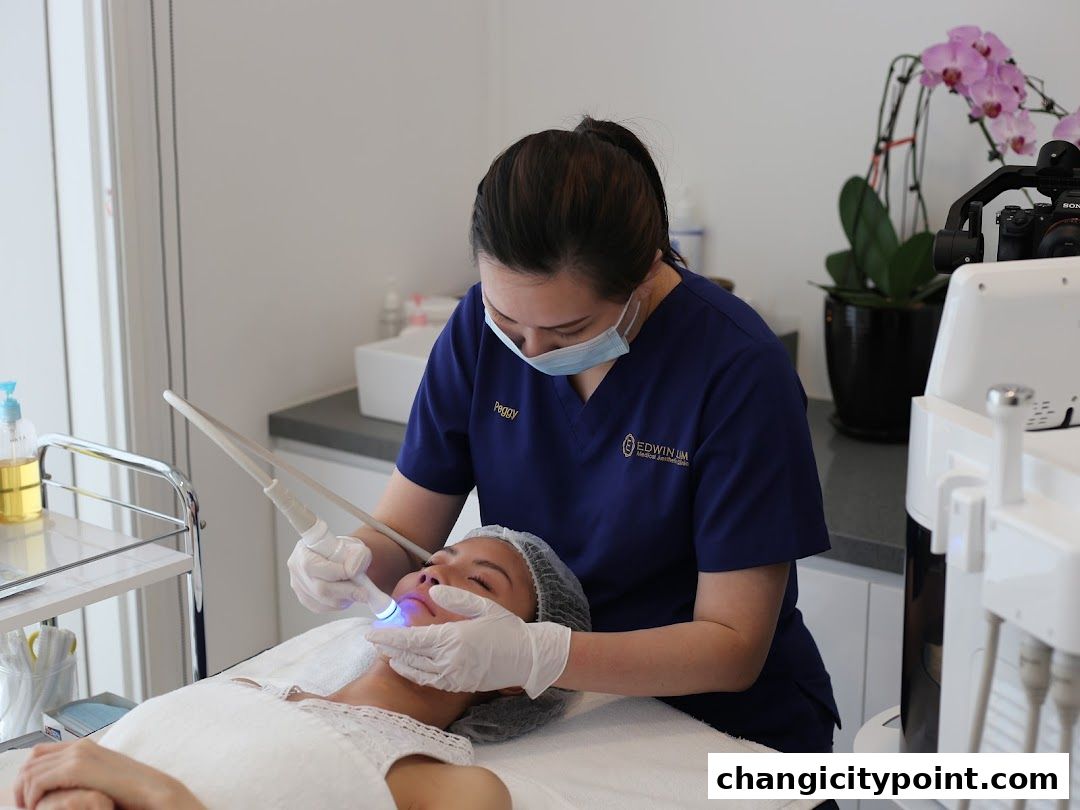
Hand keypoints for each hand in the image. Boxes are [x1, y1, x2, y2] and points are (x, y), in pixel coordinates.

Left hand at [14, 739, 201, 809]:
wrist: (152, 791)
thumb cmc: (130, 791)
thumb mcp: (99, 780)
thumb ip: (81, 776)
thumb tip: (57, 788)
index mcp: (84, 746)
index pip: (39, 753)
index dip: (28, 775)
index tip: (29, 798)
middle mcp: (79, 745)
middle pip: (31, 760)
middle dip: (21, 785)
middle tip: (26, 807)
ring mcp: (79, 754)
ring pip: (30, 771)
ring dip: (24, 793)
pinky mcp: (78, 767)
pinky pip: (39, 781)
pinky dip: (32, 797)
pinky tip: (40, 809)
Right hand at [287, 519, 373, 612]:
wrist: (339, 558)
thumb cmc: (344, 551)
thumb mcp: (354, 546)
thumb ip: (357, 555)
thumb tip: (352, 571)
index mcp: (303, 550)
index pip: (314, 565)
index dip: (336, 572)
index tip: (355, 574)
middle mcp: (296, 569)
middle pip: (319, 588)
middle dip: (345, 591)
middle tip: (363, 592)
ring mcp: (298, 586)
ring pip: (322, 601)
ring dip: (343, 599)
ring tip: (356, 591)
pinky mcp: (305, 599)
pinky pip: (322, 607)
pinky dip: (338, 604)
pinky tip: (346, 595)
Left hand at [366, 585, 571, 696]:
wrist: (528, 656)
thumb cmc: (506, 628)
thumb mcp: (483, 607)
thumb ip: (455, 599)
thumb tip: (433, 593)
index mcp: (453, 638)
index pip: (411, 639)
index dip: (388, 637)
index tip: (371, 633)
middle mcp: (450, 660)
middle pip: (409, 656)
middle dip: (388, 648)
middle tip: (373, 642)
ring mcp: (454, 676)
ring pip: (416, 672)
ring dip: (399, 662)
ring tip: (387, 654)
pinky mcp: (459, 685)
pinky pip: (430, 681)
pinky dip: (415, 674)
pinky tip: (409, 666)